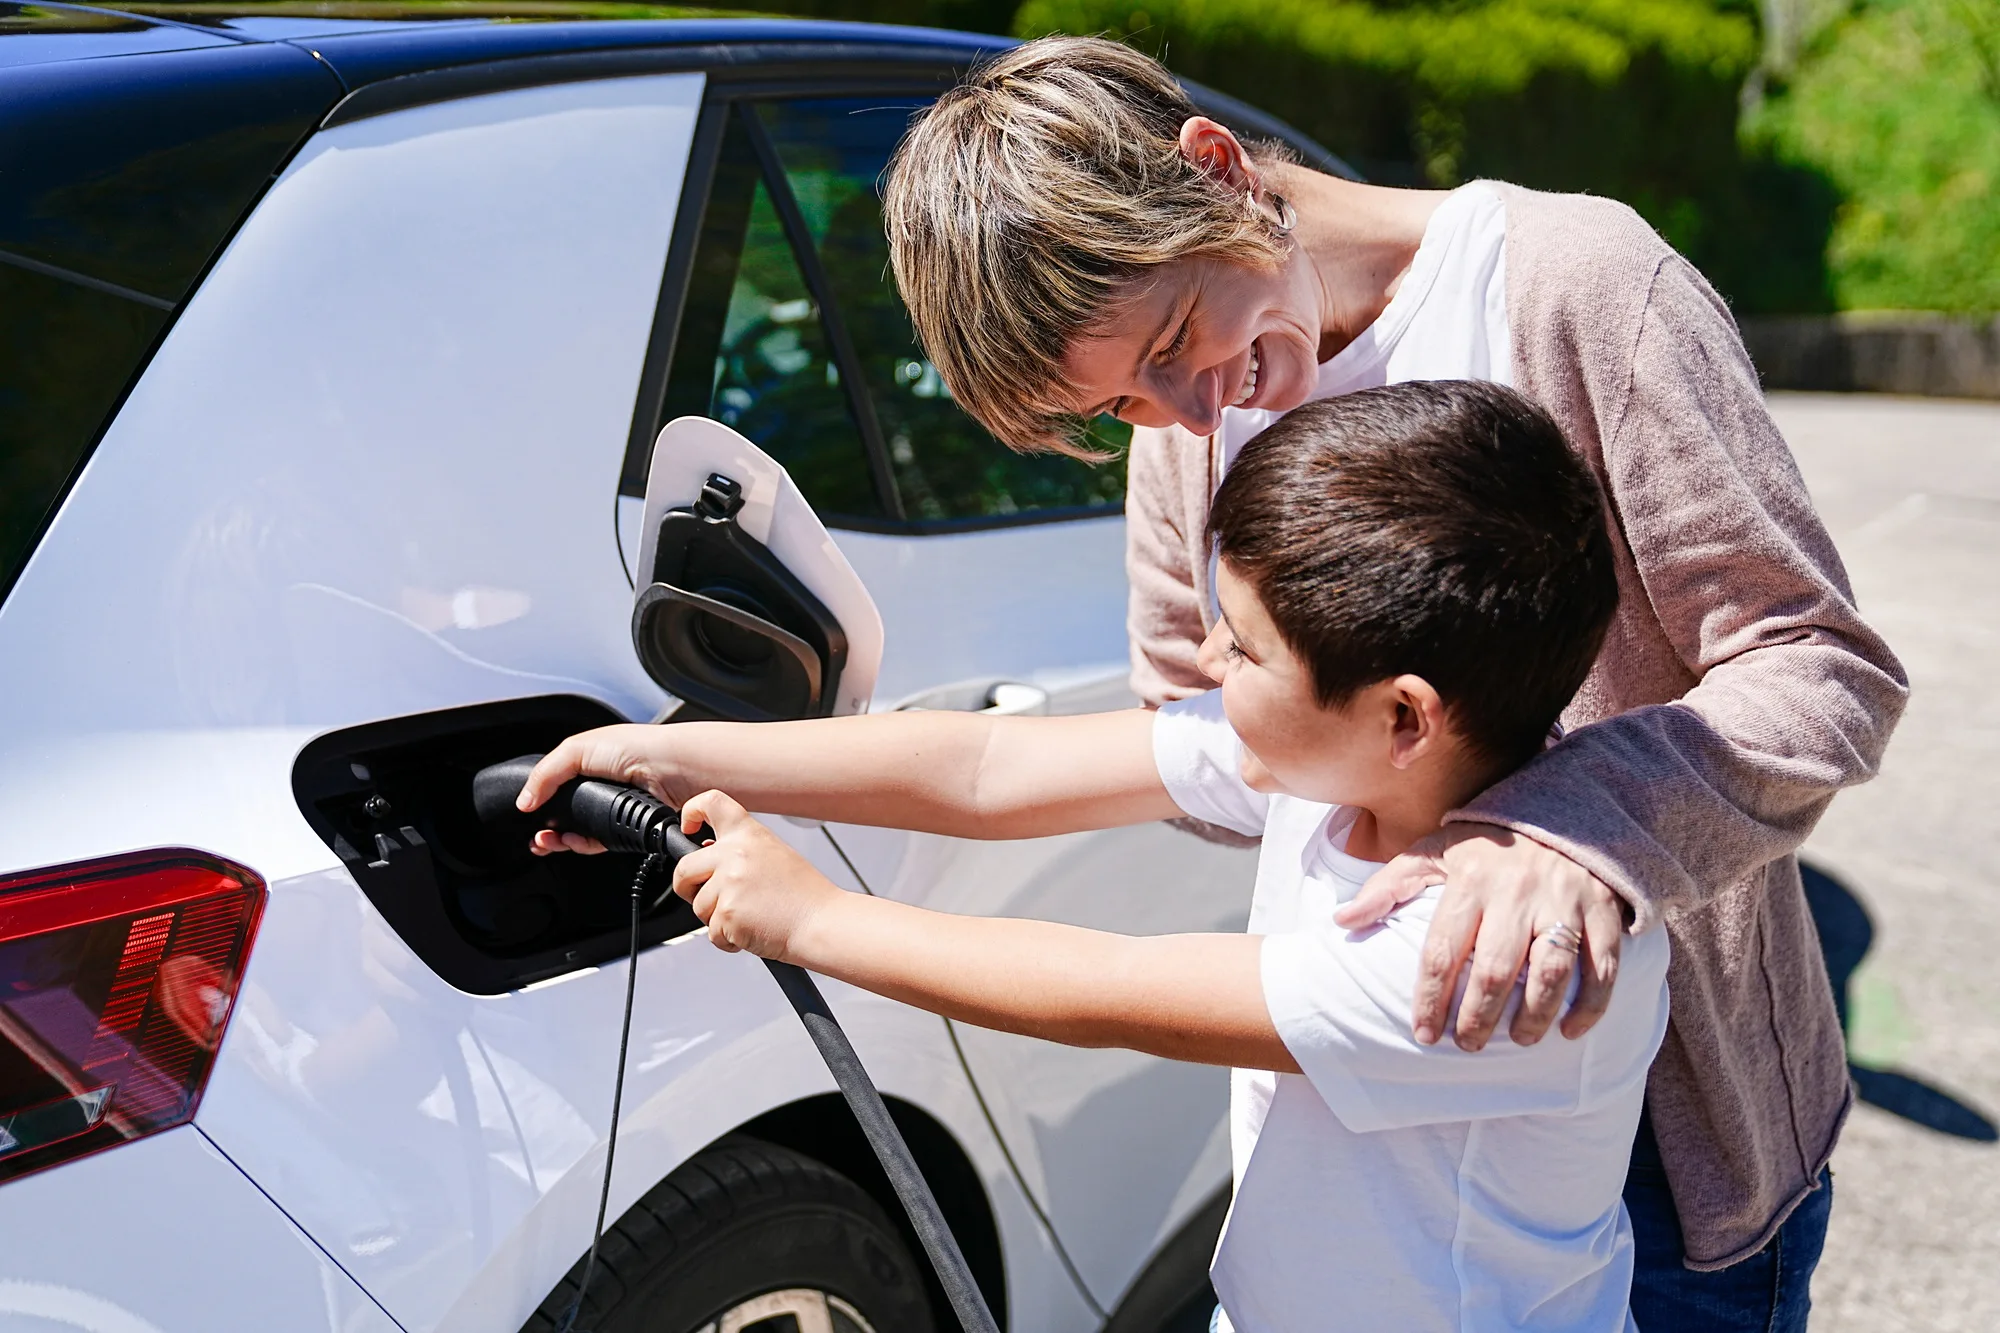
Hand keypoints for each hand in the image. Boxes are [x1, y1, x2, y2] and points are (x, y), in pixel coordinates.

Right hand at [516, 724, 697, 855]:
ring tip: (548, 841)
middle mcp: (602, 787)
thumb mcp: (576, 750)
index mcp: (588, 764)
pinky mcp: (627, 830)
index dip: (540, 802)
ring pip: (580, 833)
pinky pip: (599, 843)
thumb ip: (546, 774)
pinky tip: (572, 841)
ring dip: (561, 841)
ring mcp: (615, 810)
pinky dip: (583, 846)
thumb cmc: (635, 747)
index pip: (556, 788)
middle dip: (547, 828)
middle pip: (566, 815)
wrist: (672, 768)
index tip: (527, 813)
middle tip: (538, 837)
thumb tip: (525, 801)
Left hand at [670, 790, 841, 960]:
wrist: (822, 923)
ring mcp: (729, 885)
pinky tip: (751, 931)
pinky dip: (728, 939)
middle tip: (708, 897)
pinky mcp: (727, 914)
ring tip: (748, 917)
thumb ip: (739, 851)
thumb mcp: (774, 855)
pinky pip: (711, 932)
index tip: (688, 825)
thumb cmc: (805, 896)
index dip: (691, 811)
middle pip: (684, 868)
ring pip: (698, 906)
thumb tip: (708, 856)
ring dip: (716, 919)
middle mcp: (734, 855)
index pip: (711, 803)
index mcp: (748, 835)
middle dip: (688, 888)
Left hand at [1334, 823, 1625, 1050]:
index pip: (1442, 950)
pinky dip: (1590, 1004)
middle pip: (1495, 967)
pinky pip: (1602, 966)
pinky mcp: (1602, 909)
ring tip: (1519, 1041)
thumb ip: (1388, 887)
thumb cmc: (1486, 844)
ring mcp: (1563, 900)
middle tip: (1467, 1045)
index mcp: (1469, 879)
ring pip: (1551, 970)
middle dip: (1478, 1016)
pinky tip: (1570, 1031)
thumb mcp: (1432, 851)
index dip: (1430, 998)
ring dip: (1534, 1015)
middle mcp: (1516, 891)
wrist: (1563, 808)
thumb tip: (1342, 920)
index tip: (1423, 1035)